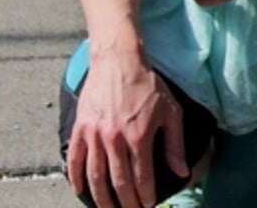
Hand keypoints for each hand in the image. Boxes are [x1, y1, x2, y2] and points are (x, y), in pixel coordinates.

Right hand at [65, 53, 188, 207]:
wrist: (119, 62)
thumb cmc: (149, 86)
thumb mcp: (171, 112)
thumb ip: (175, 145)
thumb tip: (181, 172)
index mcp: (139, 136)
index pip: (141, 177)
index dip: (145, 195)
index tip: (148, 205)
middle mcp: (114, 139)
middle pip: (118, 182)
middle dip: (125, 202)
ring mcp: (94, 134)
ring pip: (95, 176)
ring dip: (101, 197)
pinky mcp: (80, 128)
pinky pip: (75, 159)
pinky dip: (76, 178)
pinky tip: (81, 191)